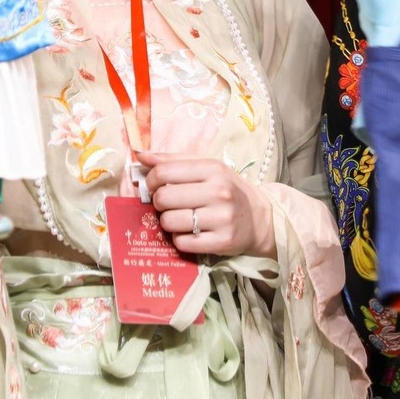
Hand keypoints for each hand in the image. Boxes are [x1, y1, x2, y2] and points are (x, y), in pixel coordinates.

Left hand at [138, 154, 275, 259]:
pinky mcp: (221, 242)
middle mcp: (219, 192)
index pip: (164, 172)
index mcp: (213, 169)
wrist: (258, 218)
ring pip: (169, 222)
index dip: (151, 180)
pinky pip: (181, 243)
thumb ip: (173, 160)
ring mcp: (221, 219)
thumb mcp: (206, 168)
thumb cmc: (226, 189)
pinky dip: (179, 239)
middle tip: (168, 204)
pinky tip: (190, 233)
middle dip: (158, 202)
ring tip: (180, 218)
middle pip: (163, 198)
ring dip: (168, 222)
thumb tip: (140, 156)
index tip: (155, 185)